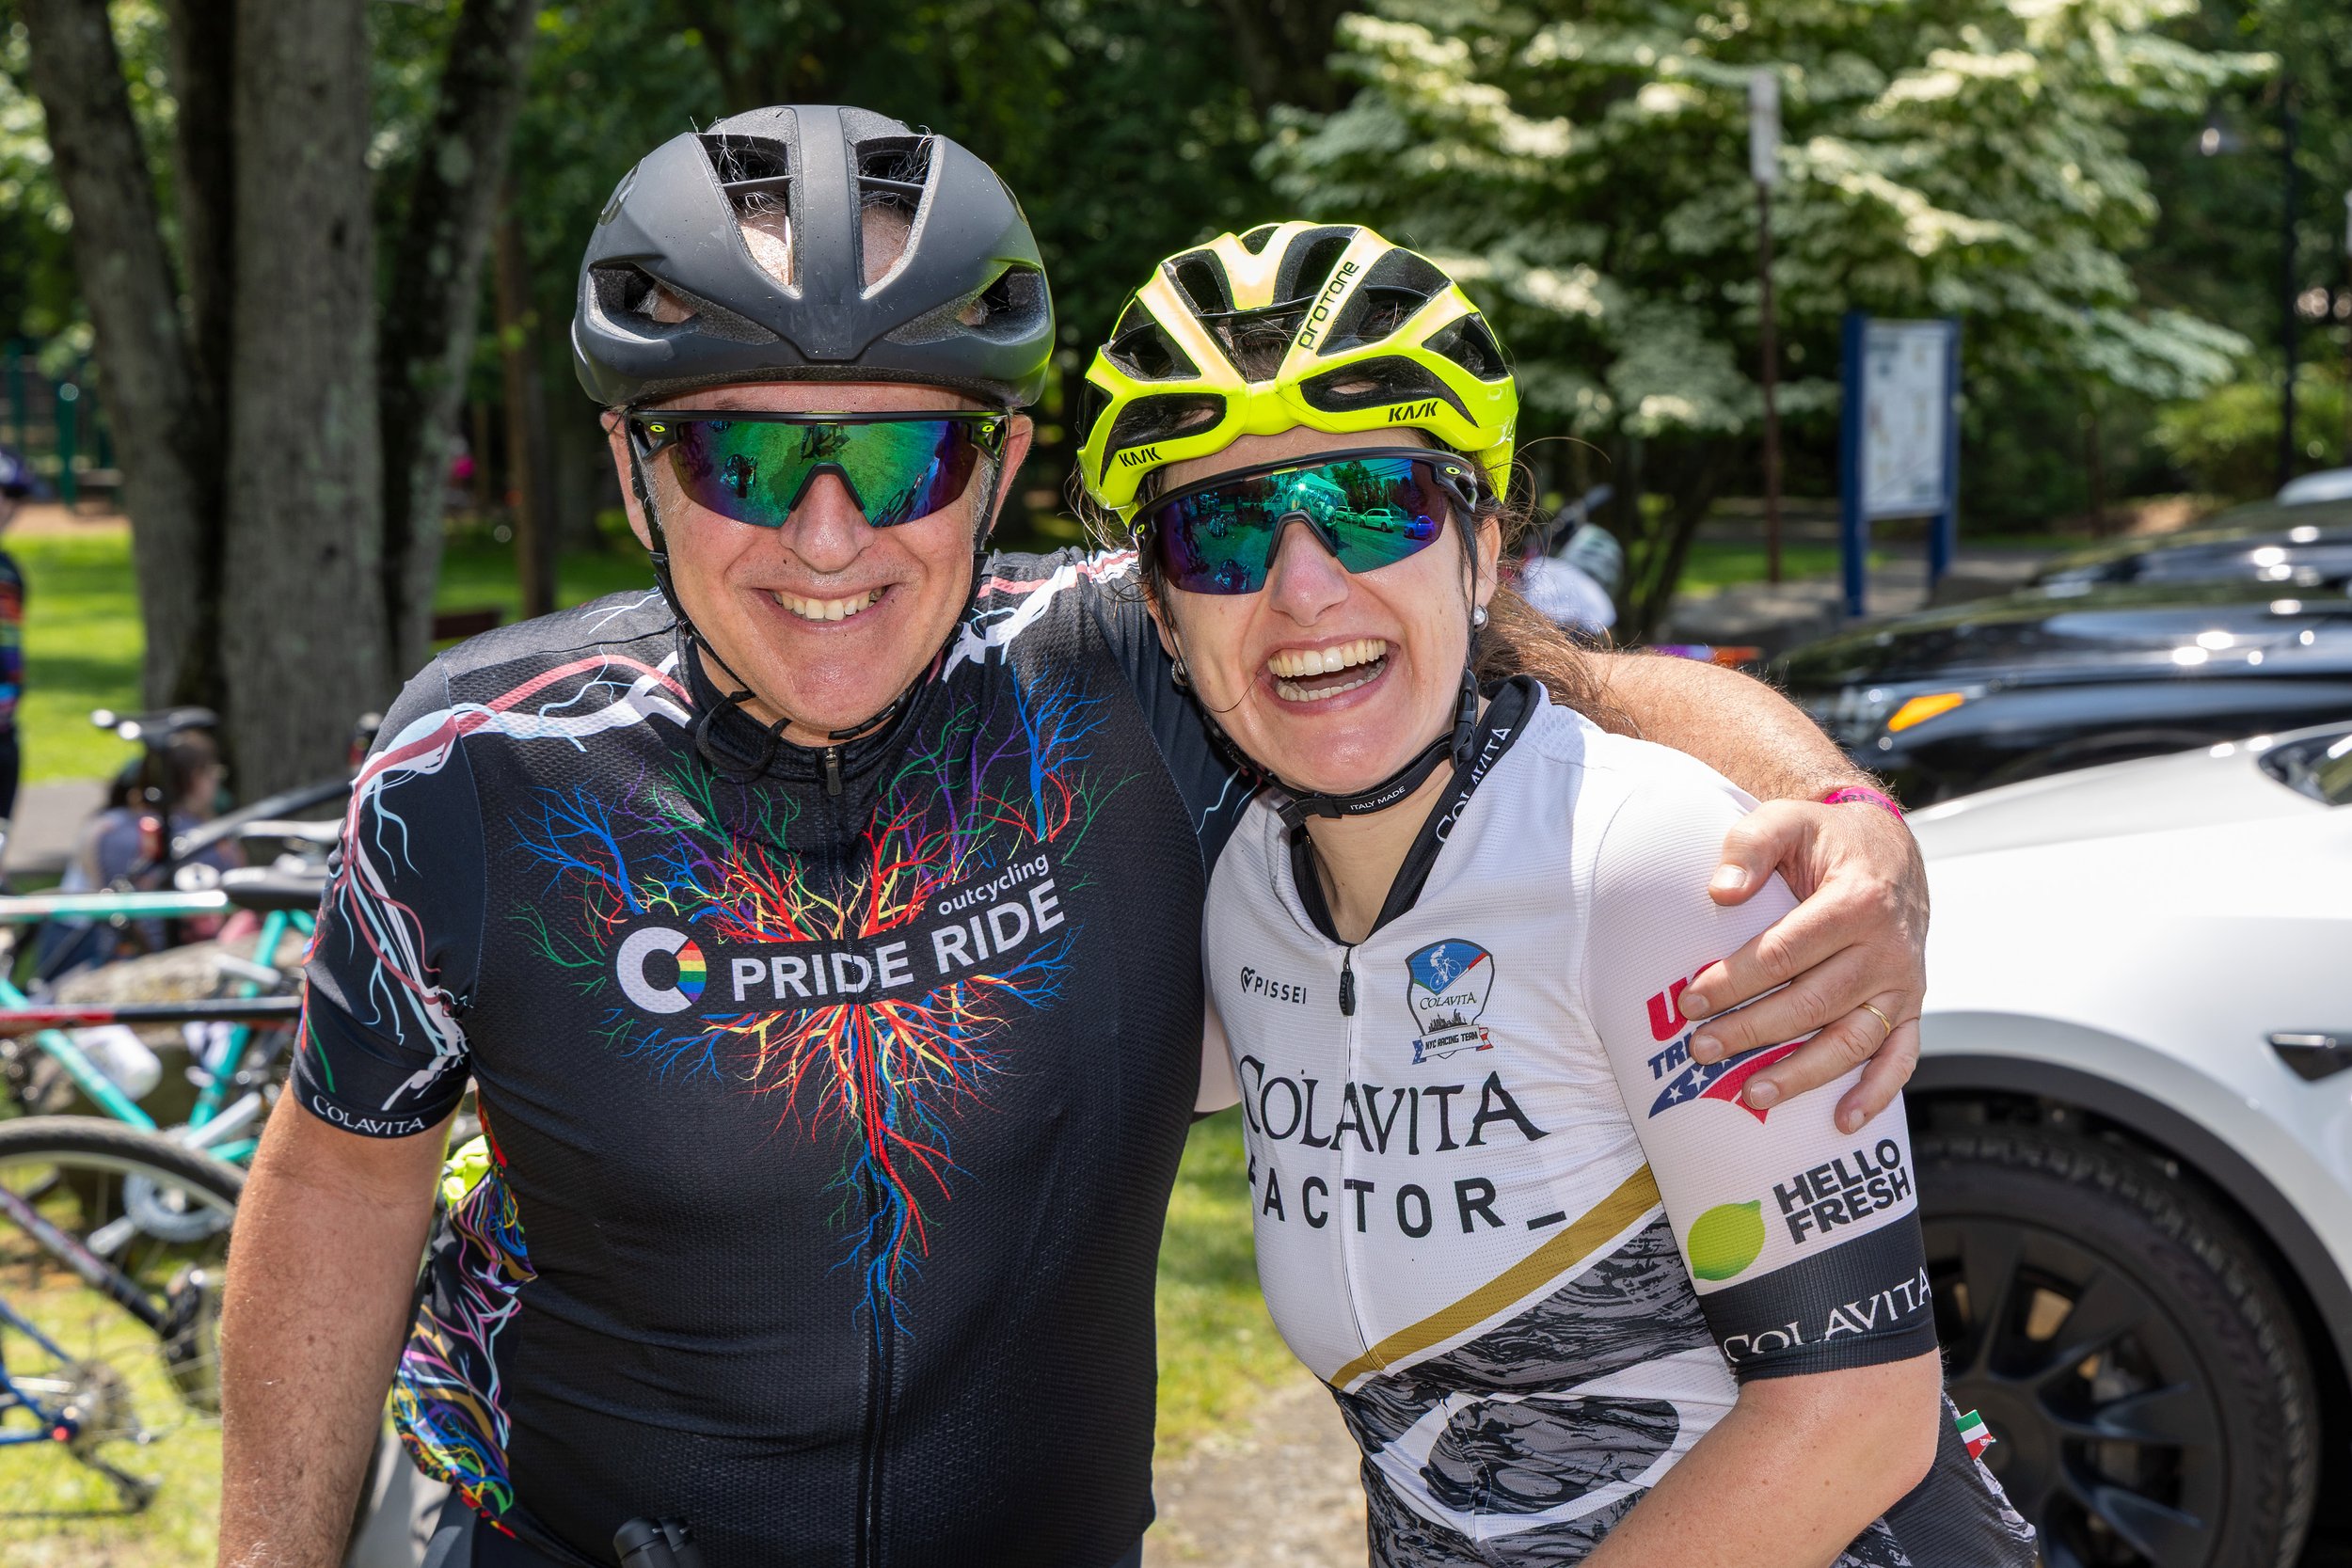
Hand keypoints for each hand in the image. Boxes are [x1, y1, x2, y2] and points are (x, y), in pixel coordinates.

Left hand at [1678, 800, 1925, 1133]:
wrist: (1886, 849)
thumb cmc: (1825, 839)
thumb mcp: (1786, 821)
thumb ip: (1749, 847)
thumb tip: (1719, 892)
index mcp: (1856, 902)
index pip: (1784, 953)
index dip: (1734, 981)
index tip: (1689, 1002)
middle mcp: (1887, 949)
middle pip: (1812, 1003)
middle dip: (1752, 1032)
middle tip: (1701, 1051)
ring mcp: (1903, 983)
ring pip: (1852, 1040)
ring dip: (1802, 1073)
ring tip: (1751, 1094)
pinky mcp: (1912, 1006)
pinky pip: (1901, 1057)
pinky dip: (1876, 1092)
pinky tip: (1842, 1121)